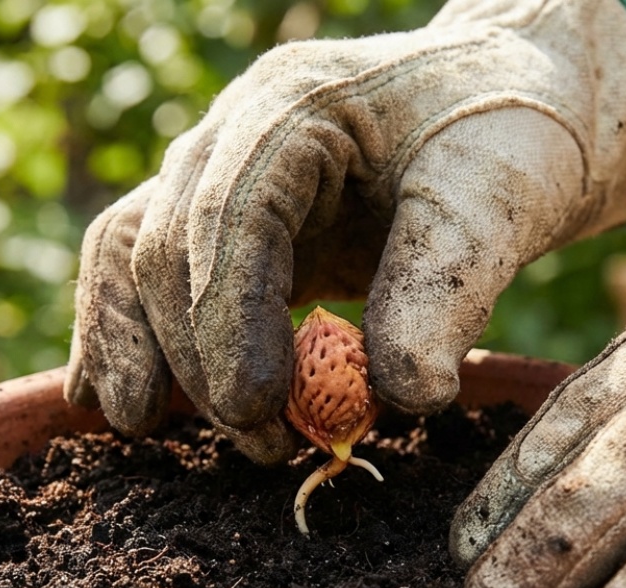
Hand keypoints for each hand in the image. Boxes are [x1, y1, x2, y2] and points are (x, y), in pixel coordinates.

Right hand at [65, 0, 625, 462]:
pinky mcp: (222, 220)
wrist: (507, 107)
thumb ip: (446, 292)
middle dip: (198, 358)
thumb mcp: (497, 205)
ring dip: (136, 349)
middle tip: (259, 445)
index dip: (230, 319)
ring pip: (129, 253)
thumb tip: (404, 399)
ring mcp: (216, 170)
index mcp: (297, 104)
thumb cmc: (506, 141)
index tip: (259, 411)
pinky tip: (117, 403)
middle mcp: (233, 130)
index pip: (229, 214)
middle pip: (166, 244)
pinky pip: (140, 268)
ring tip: (149, 430)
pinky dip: (123, 334)